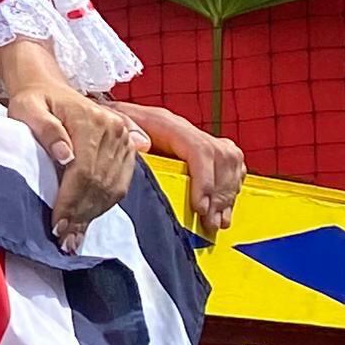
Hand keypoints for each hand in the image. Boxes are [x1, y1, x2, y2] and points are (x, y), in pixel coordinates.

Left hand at [0, 42, 140, 248]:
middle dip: (80, 214)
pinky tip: (88, 222)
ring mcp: (123, 139)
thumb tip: (65, 155)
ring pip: (112, 188)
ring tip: (74, 238)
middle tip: (63, 239)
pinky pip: (120, 184)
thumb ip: (45, 129)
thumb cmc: (34, 99)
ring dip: (92, 215)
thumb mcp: (27, 108)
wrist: (49, 87)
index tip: (56, 224)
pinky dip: (104, 206)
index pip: (84, 170)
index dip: (70, 201)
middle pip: (99, 183)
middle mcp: (113, 130)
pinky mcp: (127, 148)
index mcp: (90, 120)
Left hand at [125, 104, 245, 239]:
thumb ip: (126, 132)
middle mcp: (187, 130)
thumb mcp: (113, 124)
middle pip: (220, 157)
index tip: (200, 207)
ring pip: (230, 161)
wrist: (112, 120)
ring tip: (218, 222)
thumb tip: (143, 145)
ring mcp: (197, 138)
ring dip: (227, 194)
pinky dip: (232, 186)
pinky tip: (224, 208)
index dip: (204, 179)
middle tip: (210, 223)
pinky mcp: (203, 151)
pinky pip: (232, 164)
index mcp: (167, 124)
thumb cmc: (112, 126)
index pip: (199, 149)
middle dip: (219, 193)